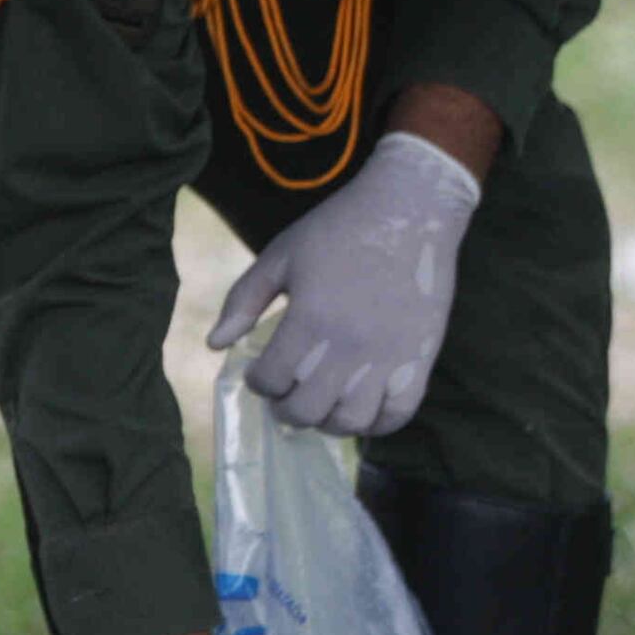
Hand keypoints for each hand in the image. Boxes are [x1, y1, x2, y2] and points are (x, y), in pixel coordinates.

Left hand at [208, 128, 481, 438]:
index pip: (271, 380)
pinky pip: (398, 415)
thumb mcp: (280, 257)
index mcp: (309, 320)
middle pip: (306, 411)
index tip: (262, 371)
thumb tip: (214, 344)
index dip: (259, 382)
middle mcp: (348, 347)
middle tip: (286, 394)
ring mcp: (387, 358)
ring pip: (350, 422)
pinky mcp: (420, 359)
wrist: (411, 210)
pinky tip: (360, 408)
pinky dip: (376, 424)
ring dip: (327, 421)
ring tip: (322, 404)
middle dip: (286, 408)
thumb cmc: (338, 229)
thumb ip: (243, 301)